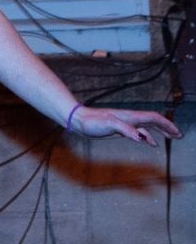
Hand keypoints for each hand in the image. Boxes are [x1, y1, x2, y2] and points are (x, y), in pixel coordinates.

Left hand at [68, 104, 182, 146]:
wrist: (79, 120)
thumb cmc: (92, 122)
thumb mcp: (109, 125)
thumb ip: (126, 130)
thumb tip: (142, 138)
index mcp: (130, 116)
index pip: (153, 118)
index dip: (166, 124)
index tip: (178, 133)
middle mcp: (129, 117)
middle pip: (152, 120)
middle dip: (167, 127)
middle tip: (179, 135)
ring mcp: (125, 122)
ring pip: (147, 125)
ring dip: (160, 131)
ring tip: (171, 137)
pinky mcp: (120, 127)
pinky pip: (139, 131)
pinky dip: (148, 136)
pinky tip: (149, 142)